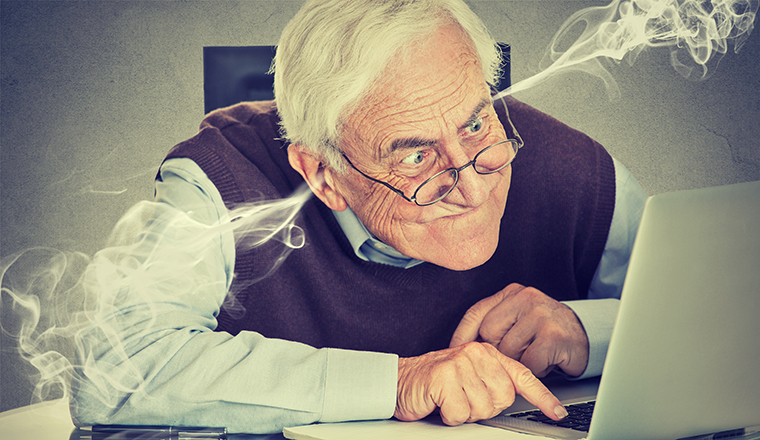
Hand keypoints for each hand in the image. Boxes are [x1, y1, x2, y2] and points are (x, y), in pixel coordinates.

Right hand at [394, 342, 567, 425]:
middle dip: (484, 408)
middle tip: (464, 400)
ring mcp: (460, 363)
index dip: (542, 397)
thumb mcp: (469, 378)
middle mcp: (476, 353)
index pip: (522, 376)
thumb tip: (515, 400)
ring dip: (464, 413)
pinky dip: (449, 416)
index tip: (557, 412)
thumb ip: (492, 383)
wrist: (398, 381)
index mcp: (487, 353)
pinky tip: (439, 403)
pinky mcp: (444, 377)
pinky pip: (461, 413)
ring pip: (482, 408)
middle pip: (503, 399)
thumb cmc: (434, 383)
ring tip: (450, 400)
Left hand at [449, 283, 588, 376]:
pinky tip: (545, 361)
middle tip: (516, 354)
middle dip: (497, 352)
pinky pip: (528, 365)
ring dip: (518, 362)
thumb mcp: (516, 319)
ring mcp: (541, 315)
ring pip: (508, 352)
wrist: (585, 336)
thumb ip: (493, 325)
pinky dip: (535, 370)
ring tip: (533, 354)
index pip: (476, 312)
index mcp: (512, 293)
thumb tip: (460, 347)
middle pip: (489, 334)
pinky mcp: (553, 336)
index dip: (462, 335)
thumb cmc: (544, 331)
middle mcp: (526, 298)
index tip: (452, 351)